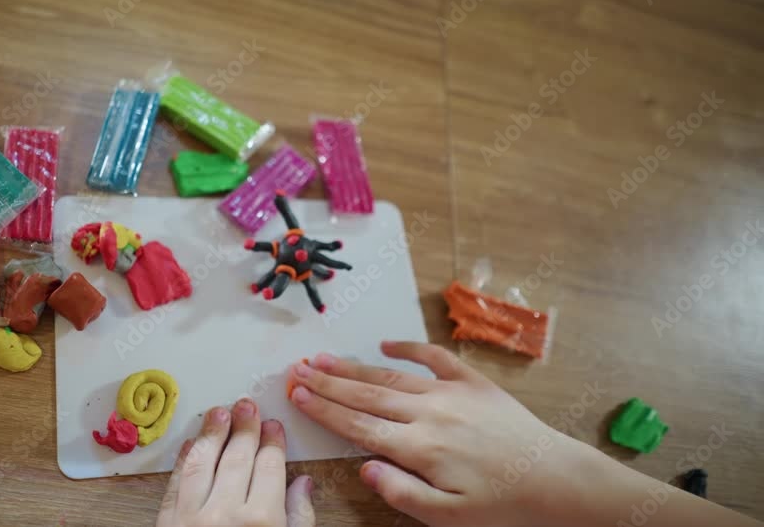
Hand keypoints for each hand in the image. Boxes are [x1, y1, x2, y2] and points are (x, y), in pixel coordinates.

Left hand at [156, 399, 314, 526]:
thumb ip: (300, 518)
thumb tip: (303, 483)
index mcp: (262, 521)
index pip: (269, 467)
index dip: (272, 443)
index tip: (273, 426)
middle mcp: (225, 515)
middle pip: (237, 459)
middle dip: (244, 428)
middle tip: (246, 406)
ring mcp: (191, 519)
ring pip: (203, 464)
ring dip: (211, 435)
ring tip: (220, 413)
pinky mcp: (167, 525)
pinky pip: (175, 486)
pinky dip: (184, 461)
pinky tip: (192, 444)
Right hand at [288, 341, 597, 526]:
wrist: (556, 480)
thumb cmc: (502, 506)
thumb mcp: (449, 515)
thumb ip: (402, 492)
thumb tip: (363, 467)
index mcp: (419, 448)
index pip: (359, 425)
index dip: (324, 409)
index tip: (297, 394)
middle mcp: (429, 414)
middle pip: (366, 395)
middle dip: (327, 382)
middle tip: (296, 369)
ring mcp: (451, 393)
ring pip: (391, 376)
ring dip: (354, 366)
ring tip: (323, 358)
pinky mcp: (474, 382)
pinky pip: (435, 357)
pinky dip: (410, 347)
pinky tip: (387, 343)